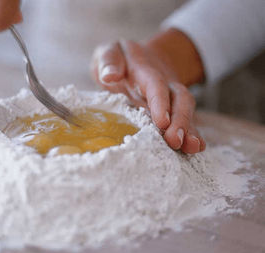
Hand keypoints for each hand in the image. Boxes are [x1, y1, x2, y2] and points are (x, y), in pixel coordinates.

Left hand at [91, 31, 205, 153]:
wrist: (139, 57)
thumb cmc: (120, 59)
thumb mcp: (110, 52)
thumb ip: (108, 61)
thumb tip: (110, 76)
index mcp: (146, 71)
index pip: (156, 86)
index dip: (160, 104)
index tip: (162, 123)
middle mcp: (164, 85)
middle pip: (179, 100)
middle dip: (180, 121)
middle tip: (176, 141)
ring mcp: (170, 99)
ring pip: (185, 112)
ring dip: (189, 131)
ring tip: (191, 148)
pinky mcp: (171, 111)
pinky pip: (184, 122)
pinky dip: (191, 135)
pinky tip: (194, 149)